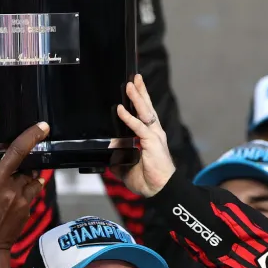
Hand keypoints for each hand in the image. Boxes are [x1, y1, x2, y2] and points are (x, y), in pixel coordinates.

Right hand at [0, 101, 47, 267]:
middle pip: (18, 152)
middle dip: (31, 136)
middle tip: (43, 125)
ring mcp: (14, 194)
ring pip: (25, 171)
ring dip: (22, 171)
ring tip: (15, 177)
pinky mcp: (26, 204)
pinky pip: (33, 186)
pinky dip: (29, 184)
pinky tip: (23, 187)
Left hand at [114, 75, 176, 196]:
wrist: (160, 190)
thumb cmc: (147, 180)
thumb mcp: (126, 168)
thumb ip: (117, 160)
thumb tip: (108, 155)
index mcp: (149, 137)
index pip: (144, 115)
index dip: (139, 102)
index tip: (133, 89)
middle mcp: (154, 133)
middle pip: (147, 108)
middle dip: (140, 92)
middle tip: (134, 78)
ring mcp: (154, 136)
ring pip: (145, 112)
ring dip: (137, 97)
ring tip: (130, 84)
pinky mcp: (152, 142)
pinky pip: (139, 127)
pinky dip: (129, 118)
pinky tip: (121, 109)